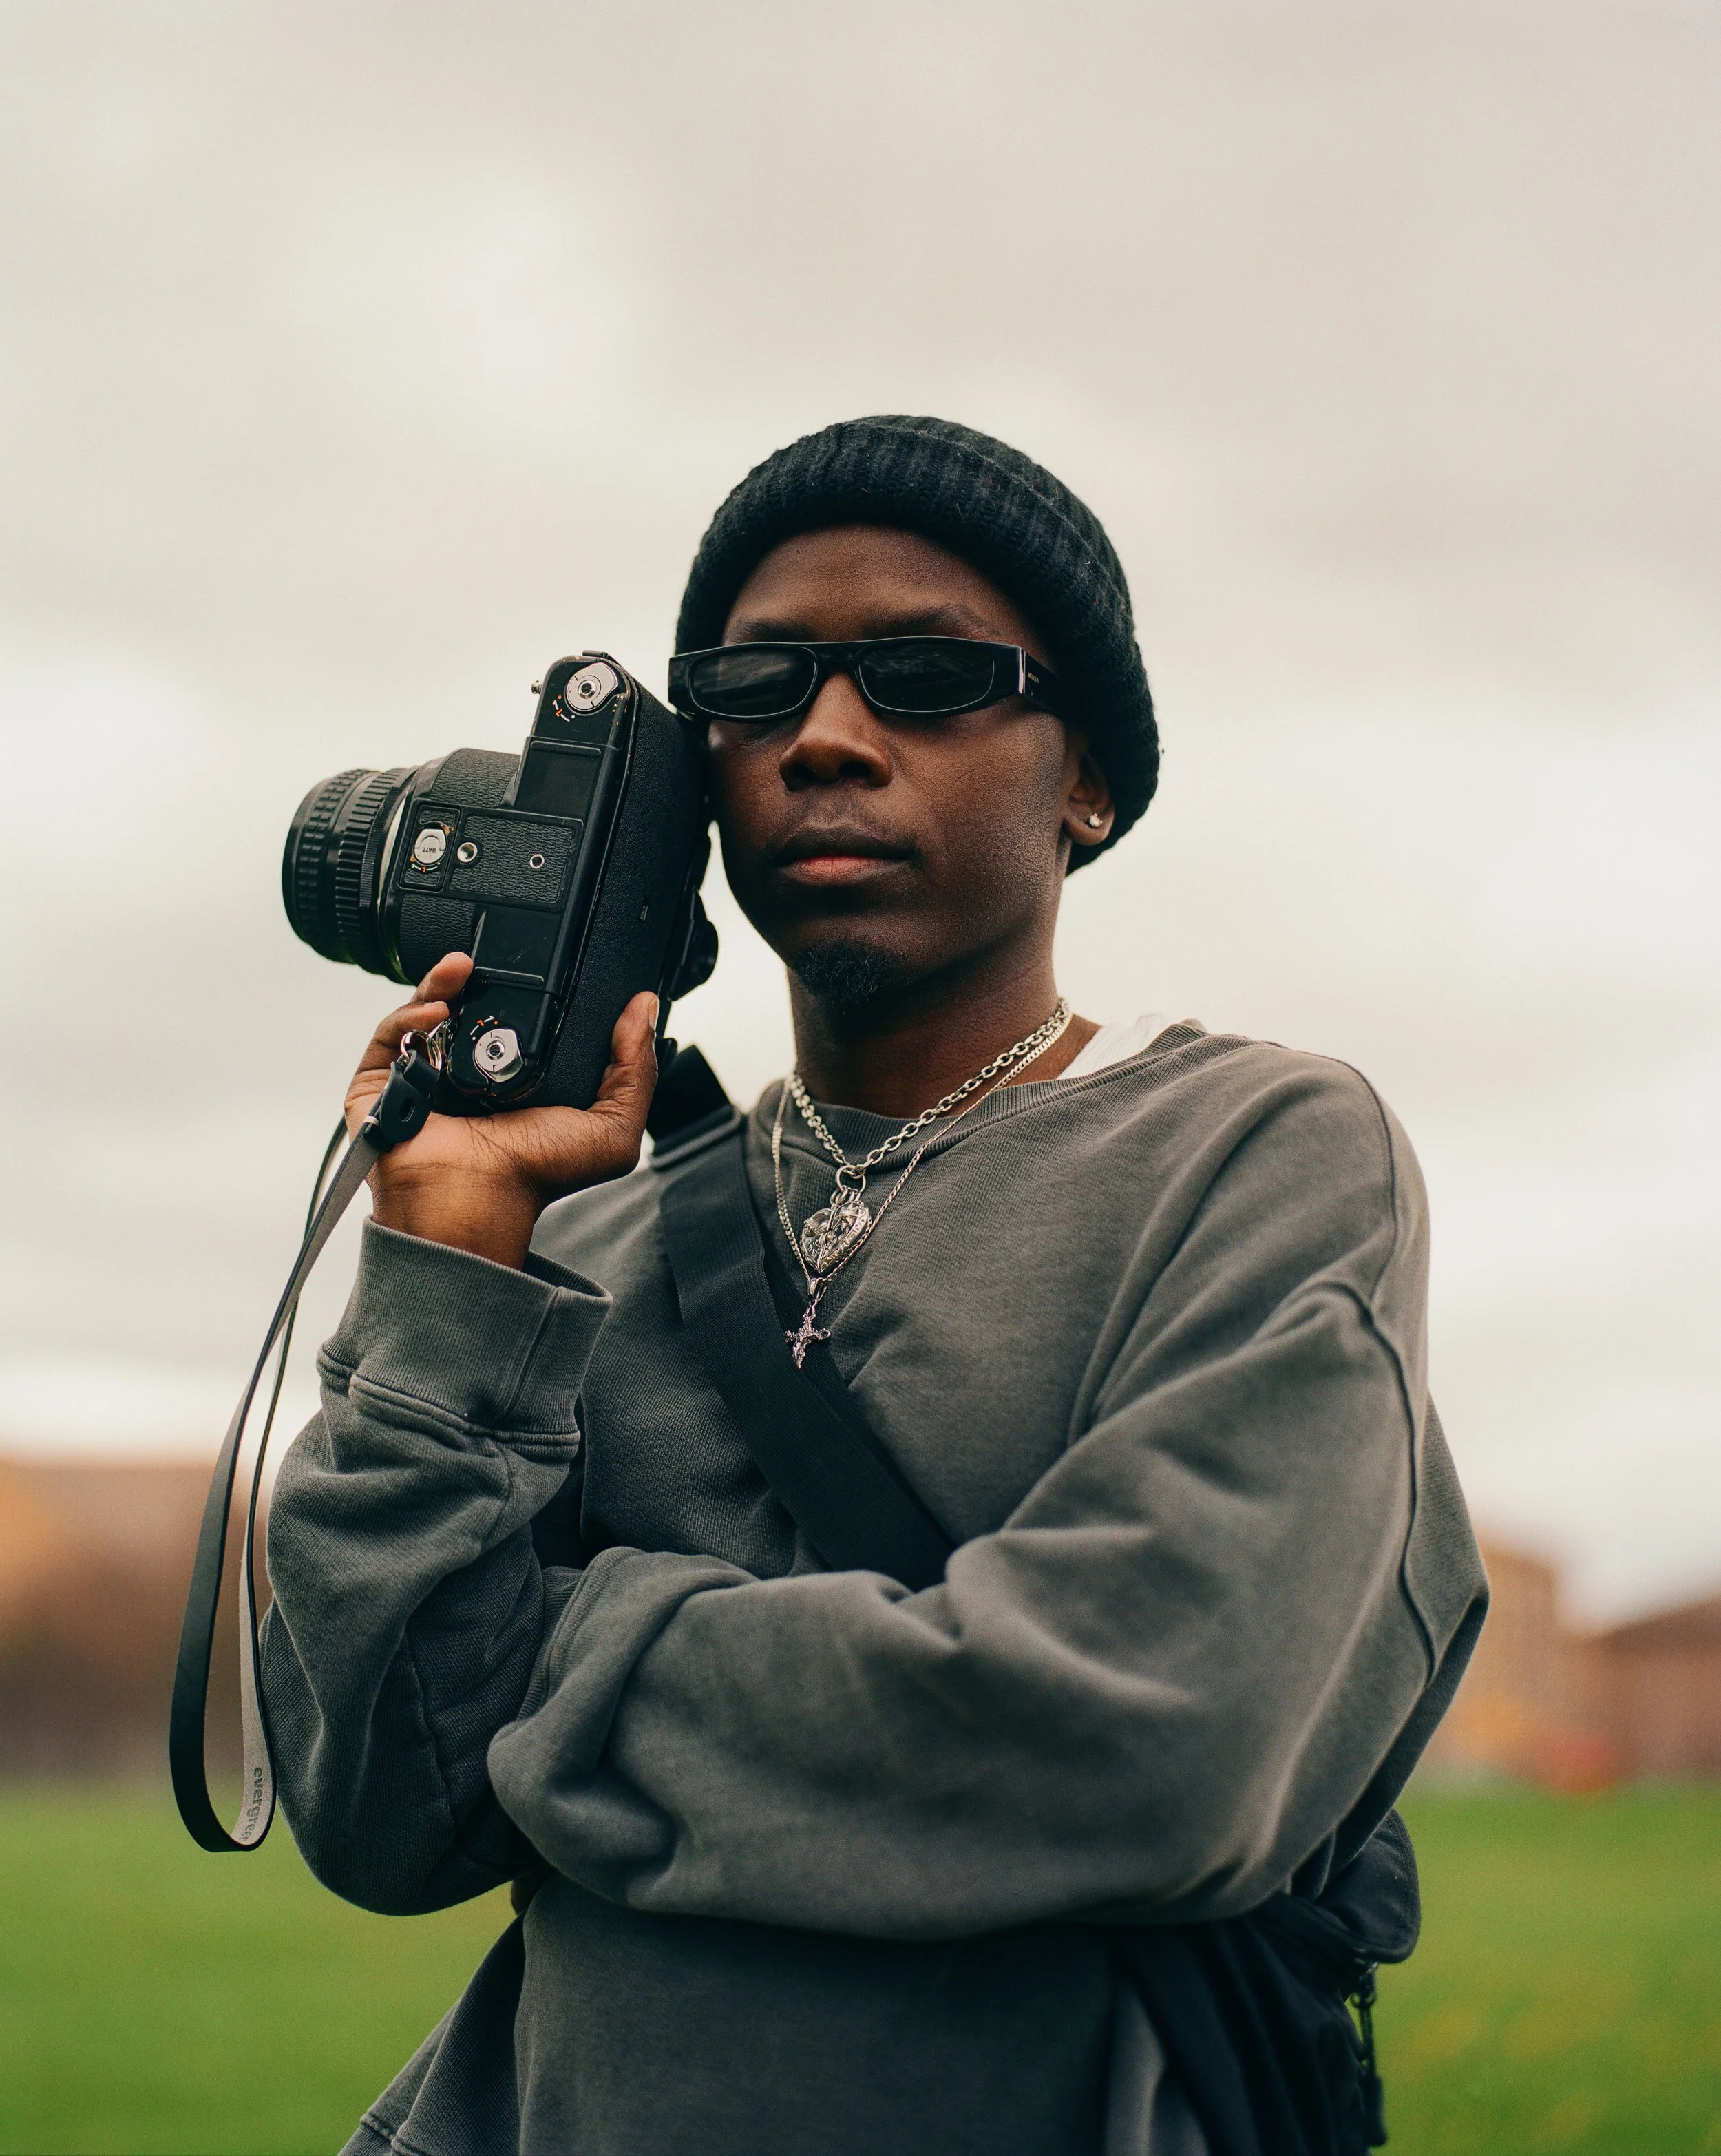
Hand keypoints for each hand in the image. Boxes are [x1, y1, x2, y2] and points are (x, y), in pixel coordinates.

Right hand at [347, 952, 658, 1268]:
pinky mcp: (381, 1083)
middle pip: (465, 1003)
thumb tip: (644, 1008)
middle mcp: (467, 1071)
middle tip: (489, 957)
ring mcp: (422, 1074)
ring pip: (425, 1009)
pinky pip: (389, 1036)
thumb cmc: (537, 1176)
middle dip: (475, 975)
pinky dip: (408, 1015)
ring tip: (460, 968)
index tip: (537, 961)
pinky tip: (434, 1011)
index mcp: (515, 1075)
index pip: (515, 1015)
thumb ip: (634, 1069)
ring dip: (440, 982)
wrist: (478, 1201)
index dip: (524, 985)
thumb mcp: (611, 1127)